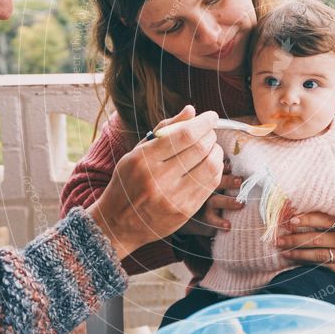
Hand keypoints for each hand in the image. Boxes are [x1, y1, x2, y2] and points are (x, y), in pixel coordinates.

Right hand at [88, 106, 223, 259]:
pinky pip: (210, 185)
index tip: (211, 116)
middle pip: (200, 148)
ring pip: (210, 166)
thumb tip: (192, 110)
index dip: (203, 123)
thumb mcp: (137, 152)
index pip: (183, 135)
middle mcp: (158, 179)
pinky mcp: (185, 211)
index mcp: (144, 159)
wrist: (118, 223)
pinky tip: (209, 164)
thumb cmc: (128, 181)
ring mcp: (173, 197)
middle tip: (209, 132)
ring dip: (216, 152)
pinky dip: (215, 170)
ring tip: (211, 148)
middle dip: (210, 135)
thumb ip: (165, 129)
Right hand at [177, 160, 243, 236]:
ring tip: (241, 204)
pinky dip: (219, 222)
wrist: (182, 209)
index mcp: (207, 176)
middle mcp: (204, 188)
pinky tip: (228, 226)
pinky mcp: (203, 216)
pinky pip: (211, 219)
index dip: (224, 168)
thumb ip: (219, 170)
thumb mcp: (208, 177)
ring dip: (228, 202)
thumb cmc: (204, 188)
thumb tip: (231, 165)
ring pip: (215, 201)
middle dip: (228, 181)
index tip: (232, 167)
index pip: (214, 170)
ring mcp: (203, 203)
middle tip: (240, 181)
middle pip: (215, 183)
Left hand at [275, 211, 334, 278]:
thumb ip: (327, 219)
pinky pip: (322, 267)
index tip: (291, 220)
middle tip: (279, 239)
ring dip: (298, 253)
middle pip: (317, 239)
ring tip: (283, 251)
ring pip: (317, 255)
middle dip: (295, 239)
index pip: (325, 219)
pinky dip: (307, 264)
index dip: (308, 219)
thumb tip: (297, 215)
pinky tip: (296, 261)